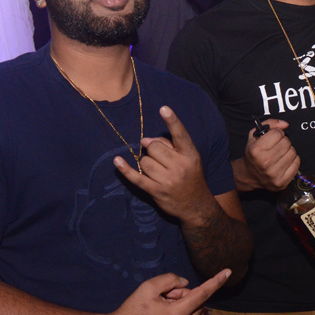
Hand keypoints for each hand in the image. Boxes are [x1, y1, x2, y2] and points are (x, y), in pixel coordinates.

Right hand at [106, 269, 230, 314]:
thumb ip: (171, 280)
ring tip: (162, 309)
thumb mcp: (148, 287)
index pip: (203, 294)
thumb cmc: (132, 310)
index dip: (216, 281)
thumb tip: (186, 284)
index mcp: (178, 314)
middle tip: (165, 297)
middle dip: (185, 296)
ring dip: (185, 308)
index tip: (228, 272)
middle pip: (198, 304)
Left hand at [113, 106, 214, 223]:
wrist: (196, 206)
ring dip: (147, 163)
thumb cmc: (190, 176)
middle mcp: (180, 166)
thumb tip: (145, 141)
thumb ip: (170, 145)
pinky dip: (125, 169)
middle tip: (160, 157)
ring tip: (158, 170)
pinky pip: (137, 177)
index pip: (180, 135)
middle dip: (153, 150)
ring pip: (145, 161)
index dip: (172, 121)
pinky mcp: (156, 191)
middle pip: (154, 147)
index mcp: (190, 155)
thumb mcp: (189, 159)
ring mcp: (168, 180)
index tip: (163, 108)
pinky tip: (117, 161)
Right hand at [243, 119, 299, 190]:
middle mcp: (265, 163)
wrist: (250, 175)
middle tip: (277, 146)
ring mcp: (274, 174)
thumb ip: (270, 124)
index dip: (277, 133)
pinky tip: (284, 161)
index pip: (278, 133)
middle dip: (283, 141)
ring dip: (288, 151)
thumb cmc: (254, 154)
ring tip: (280, 154)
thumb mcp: (255, 135)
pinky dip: (293, 160)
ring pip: (293, 152)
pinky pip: (297, 163)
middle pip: (287, 142)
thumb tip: (285, 124)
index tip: (274, 137)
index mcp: (256, 150)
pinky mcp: (282, 182)